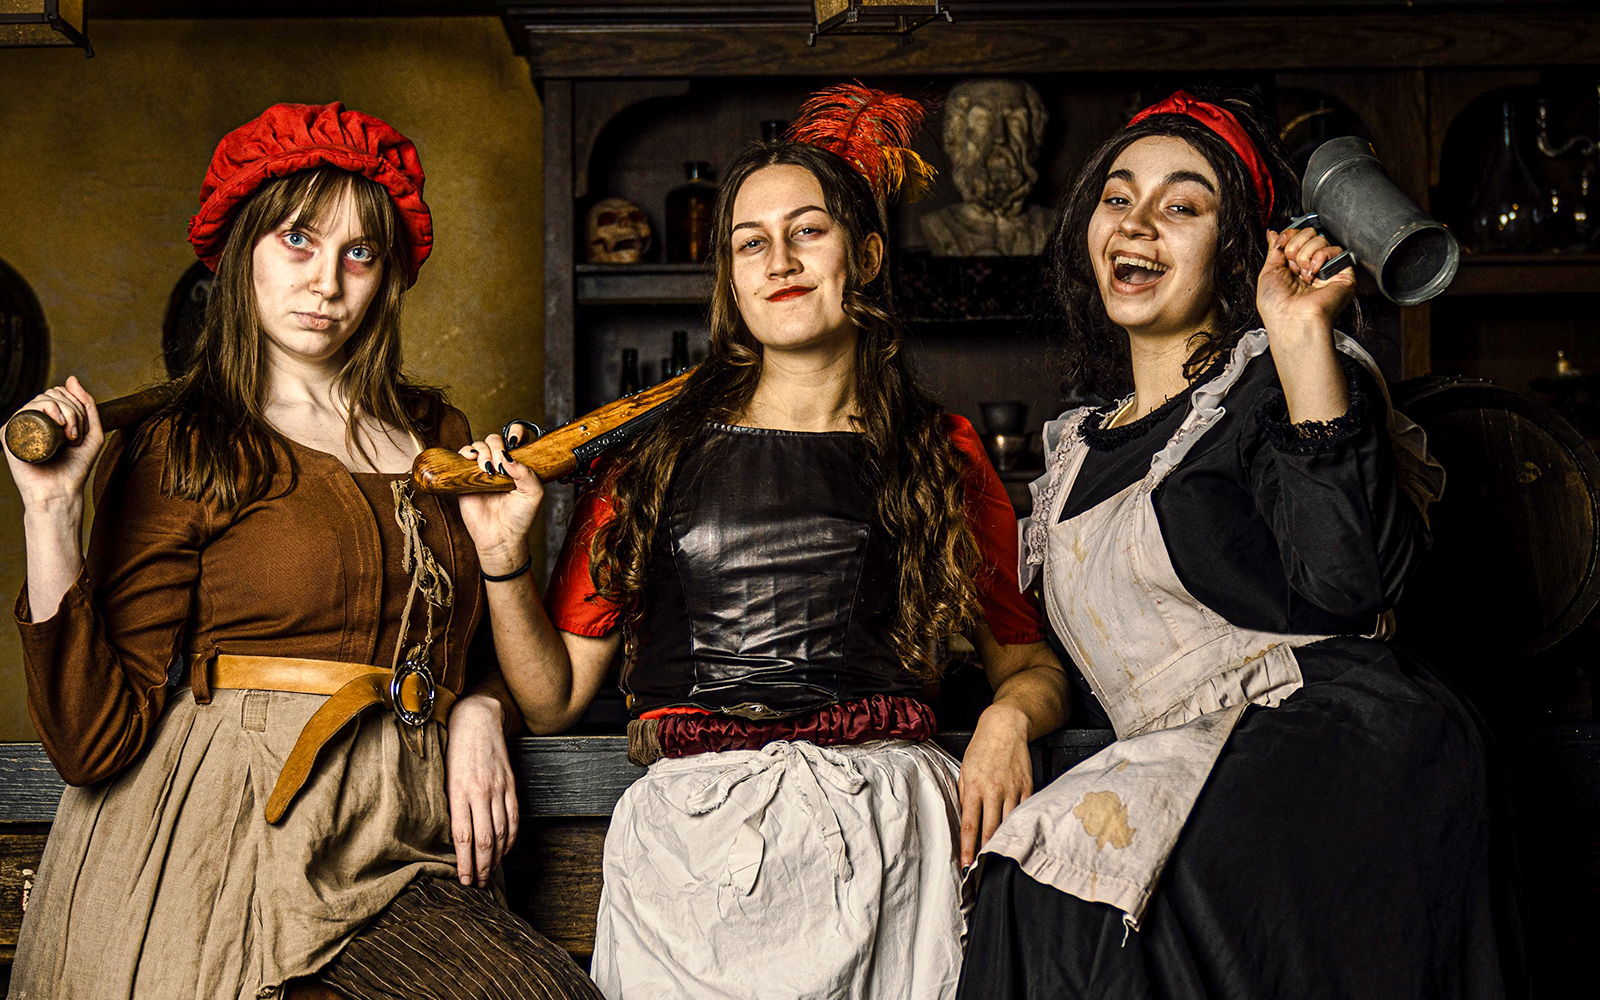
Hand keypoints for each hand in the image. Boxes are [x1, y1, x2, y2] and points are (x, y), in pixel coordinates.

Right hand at [4, 377, 103, 510]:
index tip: (82, 431)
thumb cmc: (75, 468)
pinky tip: (57, 427)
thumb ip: (88, 406)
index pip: (60, 394)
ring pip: (42, 399)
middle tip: (76, 436)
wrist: (60, 492)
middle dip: (73, 410)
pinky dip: (46, 410)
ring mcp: (20, 425)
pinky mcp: (9, 433)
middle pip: (52, 394)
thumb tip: (71, 379)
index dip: (76, 405)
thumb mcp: (92, 433)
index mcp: (48, 418)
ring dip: (65, 412)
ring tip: (70, 437)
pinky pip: (25, 410)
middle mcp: (33, 419)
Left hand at [444, 693, 518, 886]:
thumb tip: (449, 835)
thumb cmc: (453, 747)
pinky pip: (513, 817)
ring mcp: (499, 789)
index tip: (463, 879)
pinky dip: (511, 837)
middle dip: (482, 866)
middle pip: (485, 840)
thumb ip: (448, 804)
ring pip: (501, 832)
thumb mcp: (442, 775)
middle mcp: (481, 792)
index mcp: (459, 791)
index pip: (464, 836)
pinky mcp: (510, 785)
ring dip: (496, 857)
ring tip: (490, 873)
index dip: (465, 862)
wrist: (478, 718)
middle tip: (477, 884)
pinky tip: (505, 850)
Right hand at [456, 427, 543, 574]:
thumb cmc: (520, 518)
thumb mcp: (533, 494)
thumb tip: (509, 457)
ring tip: (488, 468)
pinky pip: (461, 457)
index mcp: (518, 465)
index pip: (516, 439)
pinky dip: (465, 452)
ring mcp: (482, 471)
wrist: (501, 538)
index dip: (515, 432)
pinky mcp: (466, 479)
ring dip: (482, 451)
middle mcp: (500, 465)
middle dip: (496, 447)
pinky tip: (471, 460)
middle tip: (500, 465)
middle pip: (494, 440)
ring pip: (478, 445)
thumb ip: (527, 474)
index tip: (514, 439)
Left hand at [958, 702, 1033, 867]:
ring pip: (1009, 823)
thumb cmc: (981, 749)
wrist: (1004, 728)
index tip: (966, 863)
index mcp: (974, 787)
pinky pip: (1025, 811)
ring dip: (1004, 841)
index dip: (968, 847)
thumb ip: (966, 795)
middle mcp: (994, 790)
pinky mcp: (1027, 786)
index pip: (970, 824)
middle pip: (991, 829)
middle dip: (986, 851)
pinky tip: (1018, 836)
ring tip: (1000, 857)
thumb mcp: (965, 770)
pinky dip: (1021, 825)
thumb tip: (967, 819)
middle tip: (983, 869)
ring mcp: (1013, 789)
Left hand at [1256, 227, 1358, 338]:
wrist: (1291, 321)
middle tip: (1292, 268)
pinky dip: (1320, 258)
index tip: (1282, 247)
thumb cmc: (1277, 306)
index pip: (1296, 235)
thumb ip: (1274, 250)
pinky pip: (1335, 250)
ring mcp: (1326, 268)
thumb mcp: (1268, 272)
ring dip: (1305, 255)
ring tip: (1303, 275)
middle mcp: (1311, 265)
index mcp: (1294, 265)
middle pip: (1308, 233)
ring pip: (1320, 238)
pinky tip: (1314, 274)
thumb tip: (1273, 233)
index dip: (1289, 236)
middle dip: (1295, 247)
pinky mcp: (1342, 272)